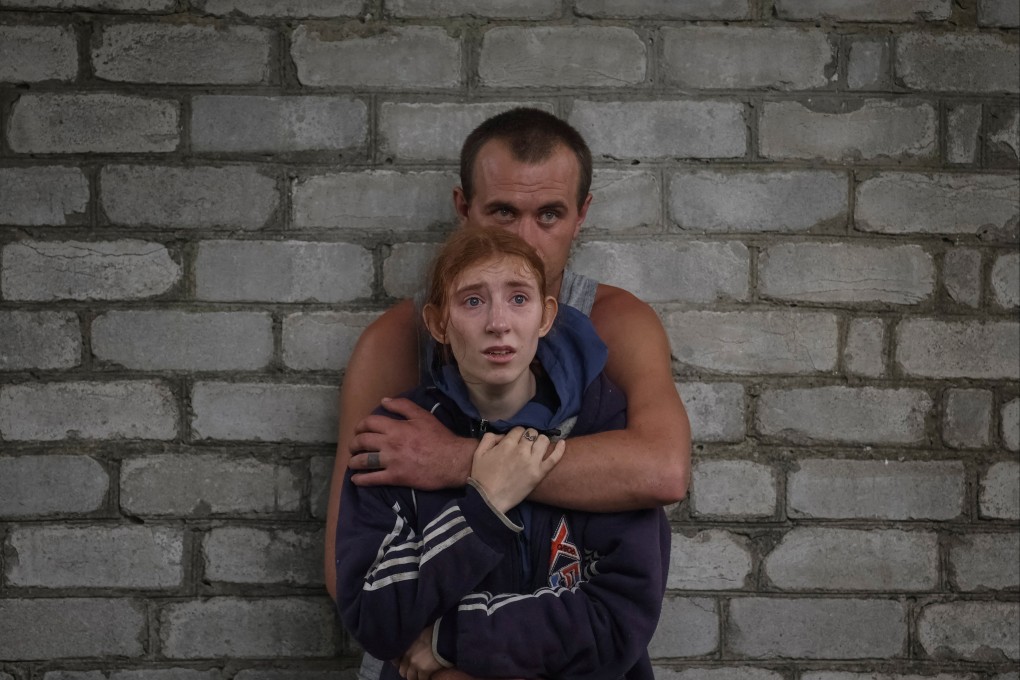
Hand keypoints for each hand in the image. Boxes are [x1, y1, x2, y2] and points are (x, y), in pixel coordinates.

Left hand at [348, 398, 474, 489]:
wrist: (452, 460)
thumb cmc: (439, 437)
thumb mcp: (423, 416)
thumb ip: (403, 406)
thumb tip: (384, 400)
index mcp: (396, 427)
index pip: (369, 423)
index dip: (360, 426)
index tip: (359, 430)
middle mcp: (389, 444)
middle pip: (362, 441)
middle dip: (354, 444)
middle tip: (354, 446)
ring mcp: (391, 461)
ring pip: (364, 461)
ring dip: (354, 461)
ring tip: (353, 462)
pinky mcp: (396, 477)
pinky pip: (372, 479)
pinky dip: (361, 480)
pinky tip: (355, 479)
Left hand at [394, 626, 441, 679]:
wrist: (443, 638)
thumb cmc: (433, 633)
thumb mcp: (418, 635)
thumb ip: (413, 643)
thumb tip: (414, 645)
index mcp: (406, 648)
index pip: (395, 660)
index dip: (399, 664)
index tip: (404, 664)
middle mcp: (408, 658)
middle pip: (402, 671)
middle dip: (408, 671)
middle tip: (414, 670)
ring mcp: (415, 665)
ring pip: (410, 678)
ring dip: (415, 676)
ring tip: (421, 675)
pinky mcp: (424, 671)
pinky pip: (422, 679)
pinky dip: (425, 679)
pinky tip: (428, 676)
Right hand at [470, 428, 564, 512]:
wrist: (489, 500)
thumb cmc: (482, 477)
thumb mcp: (479, 453)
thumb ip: (489, 438)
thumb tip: (502, 435)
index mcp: (507, 444)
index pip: (519, 429)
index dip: (517, 434)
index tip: (516, 441)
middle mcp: (522, 450)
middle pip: (532, 433)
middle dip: (529, 436)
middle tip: (526, 445)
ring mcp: (532, 462)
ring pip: (544, 441)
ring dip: (541, 441)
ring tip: (538, 446)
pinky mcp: (539, 474)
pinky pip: (554, 458)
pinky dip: (560, 449)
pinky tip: (562, 443)